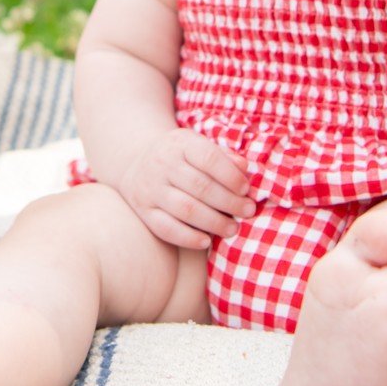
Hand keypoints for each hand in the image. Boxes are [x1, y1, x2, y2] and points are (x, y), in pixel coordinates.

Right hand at [110, 128, 256, 250]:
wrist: (138, 162)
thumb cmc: (181, 157)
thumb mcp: (198, 146)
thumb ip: (223, 157)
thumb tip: (244, 168)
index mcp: (180, 144)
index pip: (209, 158)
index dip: (231, 176)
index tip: (246, 190)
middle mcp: (162, 164)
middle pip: (200, 186)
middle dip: (229, 202)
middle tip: (248, 211)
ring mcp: (150, 188)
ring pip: (185, 209)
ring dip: (214, 222)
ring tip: (233, 229)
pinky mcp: (143, 210)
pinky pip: (166, 228)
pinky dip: (188, 238)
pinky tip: (207, 242)